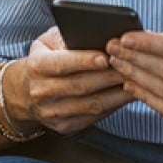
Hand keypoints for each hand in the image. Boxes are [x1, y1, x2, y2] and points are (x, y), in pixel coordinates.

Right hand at [7, 26, 133, 134]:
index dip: (84, 61)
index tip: (106, 56)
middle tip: (132, 66)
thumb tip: (95, 35)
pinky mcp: (64, 126)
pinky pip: (94, 117)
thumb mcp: (49, 41)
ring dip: (116, 94)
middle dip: (108, 76)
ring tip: (135, 80)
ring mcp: (52, 112)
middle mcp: (41, 92)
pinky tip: (127, 95)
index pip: (62, 64)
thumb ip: (67, 36)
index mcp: (36, 66)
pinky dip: (113, 105)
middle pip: (80, 86)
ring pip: (90, 104)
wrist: (27, 91)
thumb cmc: (46, 57)